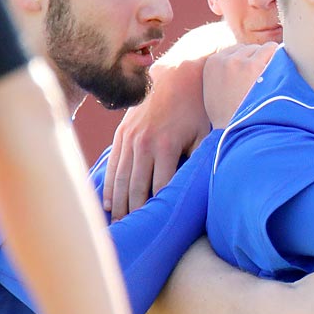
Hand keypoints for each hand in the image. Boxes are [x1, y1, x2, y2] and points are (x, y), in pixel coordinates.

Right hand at [106, 40, 220, 219]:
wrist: (177, 75)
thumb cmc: (197, 108)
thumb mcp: (206, 134)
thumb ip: (200, 161)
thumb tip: (200, 189)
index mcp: (165, 146)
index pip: (159, 189)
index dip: (157, 212)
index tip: (154, 233)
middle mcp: (143, 144)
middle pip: (136, 189)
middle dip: (134, 215)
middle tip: (132, 239)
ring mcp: (129, 138)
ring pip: (120, 179)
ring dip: (118, 206)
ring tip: (118, 227)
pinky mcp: (122, 134)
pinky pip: (113, 165)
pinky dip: (109, 186)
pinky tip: (107, 205)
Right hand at [202, 42, 274, 128]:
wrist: (236, 133)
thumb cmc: (229, 119)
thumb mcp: (214, 93)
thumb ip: (222, 75)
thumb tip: (238, 64)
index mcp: (212, 64)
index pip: (236, 51)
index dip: (248, 63)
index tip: (254, 77)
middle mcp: (225, 60)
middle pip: (250, 49)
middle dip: (258, 62)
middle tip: (264, 83)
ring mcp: (241, 62)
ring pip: (263, 49)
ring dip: (270, 62)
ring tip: (271, 82)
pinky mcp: (256, 66)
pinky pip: (274, 50)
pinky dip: (280, 60)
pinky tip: (281, 76)